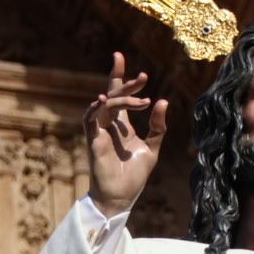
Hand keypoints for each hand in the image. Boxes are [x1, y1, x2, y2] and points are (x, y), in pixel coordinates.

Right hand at [84, 52, 166, 217]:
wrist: (121, 197)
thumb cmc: (133, 176)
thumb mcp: (152, 148)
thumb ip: (157, 126)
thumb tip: (163, 101)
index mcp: (122, 125)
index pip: (118, 95)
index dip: (118, 75)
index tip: (118, 55)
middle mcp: (108, 125)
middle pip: (113, 95)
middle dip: (124, 81)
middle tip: (143, 76)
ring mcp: (99, 132)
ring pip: (105, 104)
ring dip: (122, 98)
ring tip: (142, 100)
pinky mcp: (93, 140)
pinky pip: (90, 118)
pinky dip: (96, 107)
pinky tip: (106, 100)